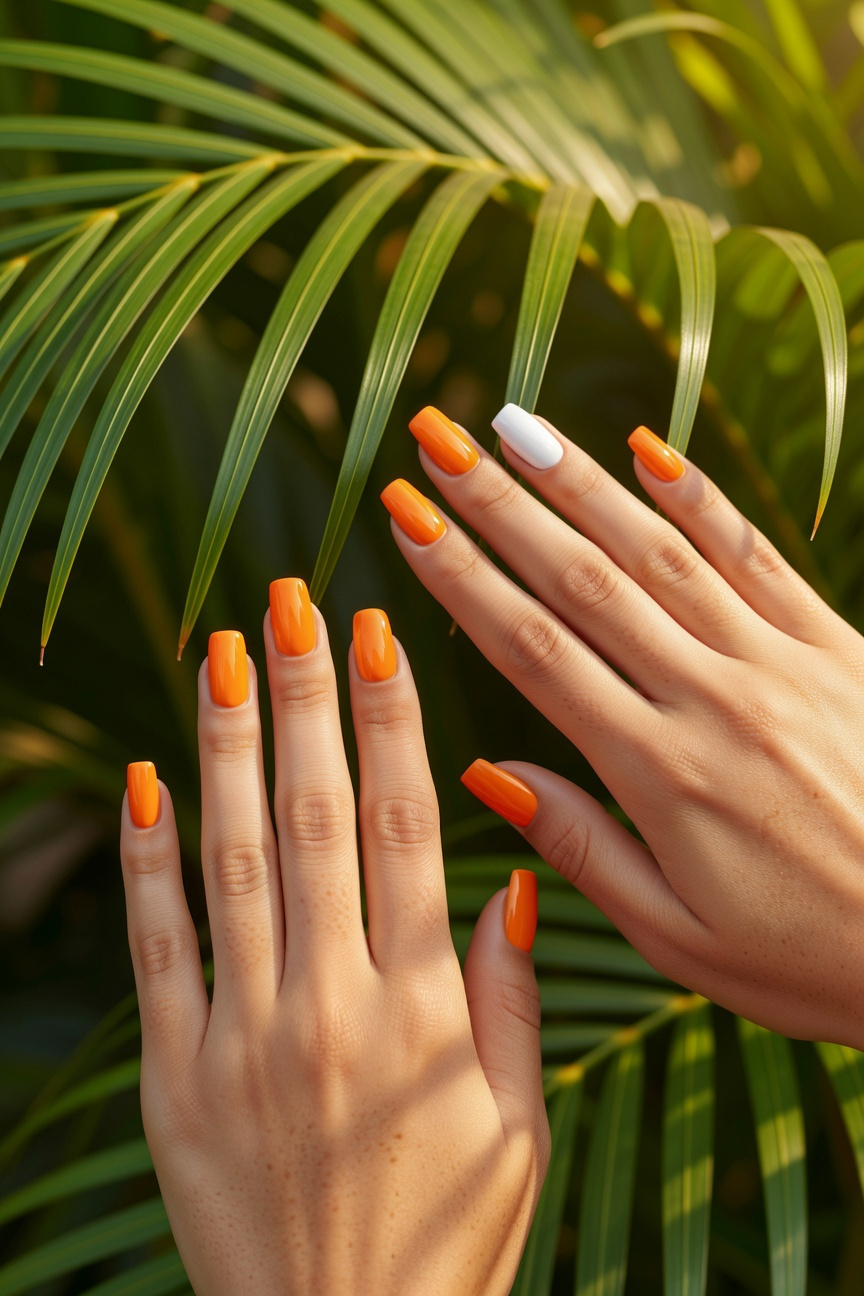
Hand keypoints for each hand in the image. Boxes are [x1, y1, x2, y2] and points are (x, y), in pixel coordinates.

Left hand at [120, 585, 548, 1295]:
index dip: (390, 722)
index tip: (378, 637)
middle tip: (291, 605)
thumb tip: (507, 876)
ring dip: (228, 745)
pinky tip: (146, 778)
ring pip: (233, 858)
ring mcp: (243, 1036)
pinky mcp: (175, 1075)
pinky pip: (157, 946)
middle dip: (304, 698)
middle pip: (314, 816)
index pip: (405, 827)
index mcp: (423, 1010)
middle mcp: (332, 1004)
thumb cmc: (447, 1239)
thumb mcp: (515, 1125)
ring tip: (222, 653)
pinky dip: (149, 857)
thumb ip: (507, 997)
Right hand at [383, 406, 863, 1050]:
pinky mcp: (838, 648)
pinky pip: (757, 556)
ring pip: (661, 552)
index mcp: (661, 772)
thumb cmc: (814, 960)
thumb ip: (583, 848)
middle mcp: (714, 698)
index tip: (407, 521)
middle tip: (436, 441)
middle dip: (500, 506)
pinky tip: (650, 449)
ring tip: (514, 427)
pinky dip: (700, 499)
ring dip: (581, 483)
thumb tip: (490, 772)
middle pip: (584, 581)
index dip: (462, 579)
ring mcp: (781, 663)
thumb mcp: (682, 940)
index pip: (535, 652)